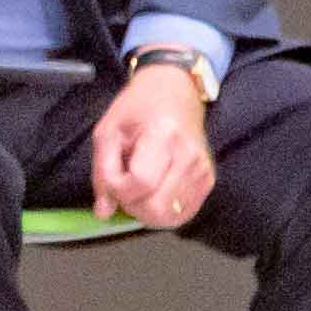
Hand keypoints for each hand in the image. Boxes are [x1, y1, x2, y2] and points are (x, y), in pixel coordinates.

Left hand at [90, 66, 215, 226]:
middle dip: (131, 205)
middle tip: (122, 187)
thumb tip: (103, 212)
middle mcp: (190, 157)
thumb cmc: (137, 109)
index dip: (119, 189)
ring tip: (137, 187)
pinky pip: (183, 214)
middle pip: (157, 208)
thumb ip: (102, 171)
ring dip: (146, 210)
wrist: (174, 94)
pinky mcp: (209, 181)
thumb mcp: (108, 131)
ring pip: (170, 216)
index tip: (111, 177)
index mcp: (163, 136)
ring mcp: (203, 171)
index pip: (141, 182)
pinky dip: (162, 211)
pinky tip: (152, 192)